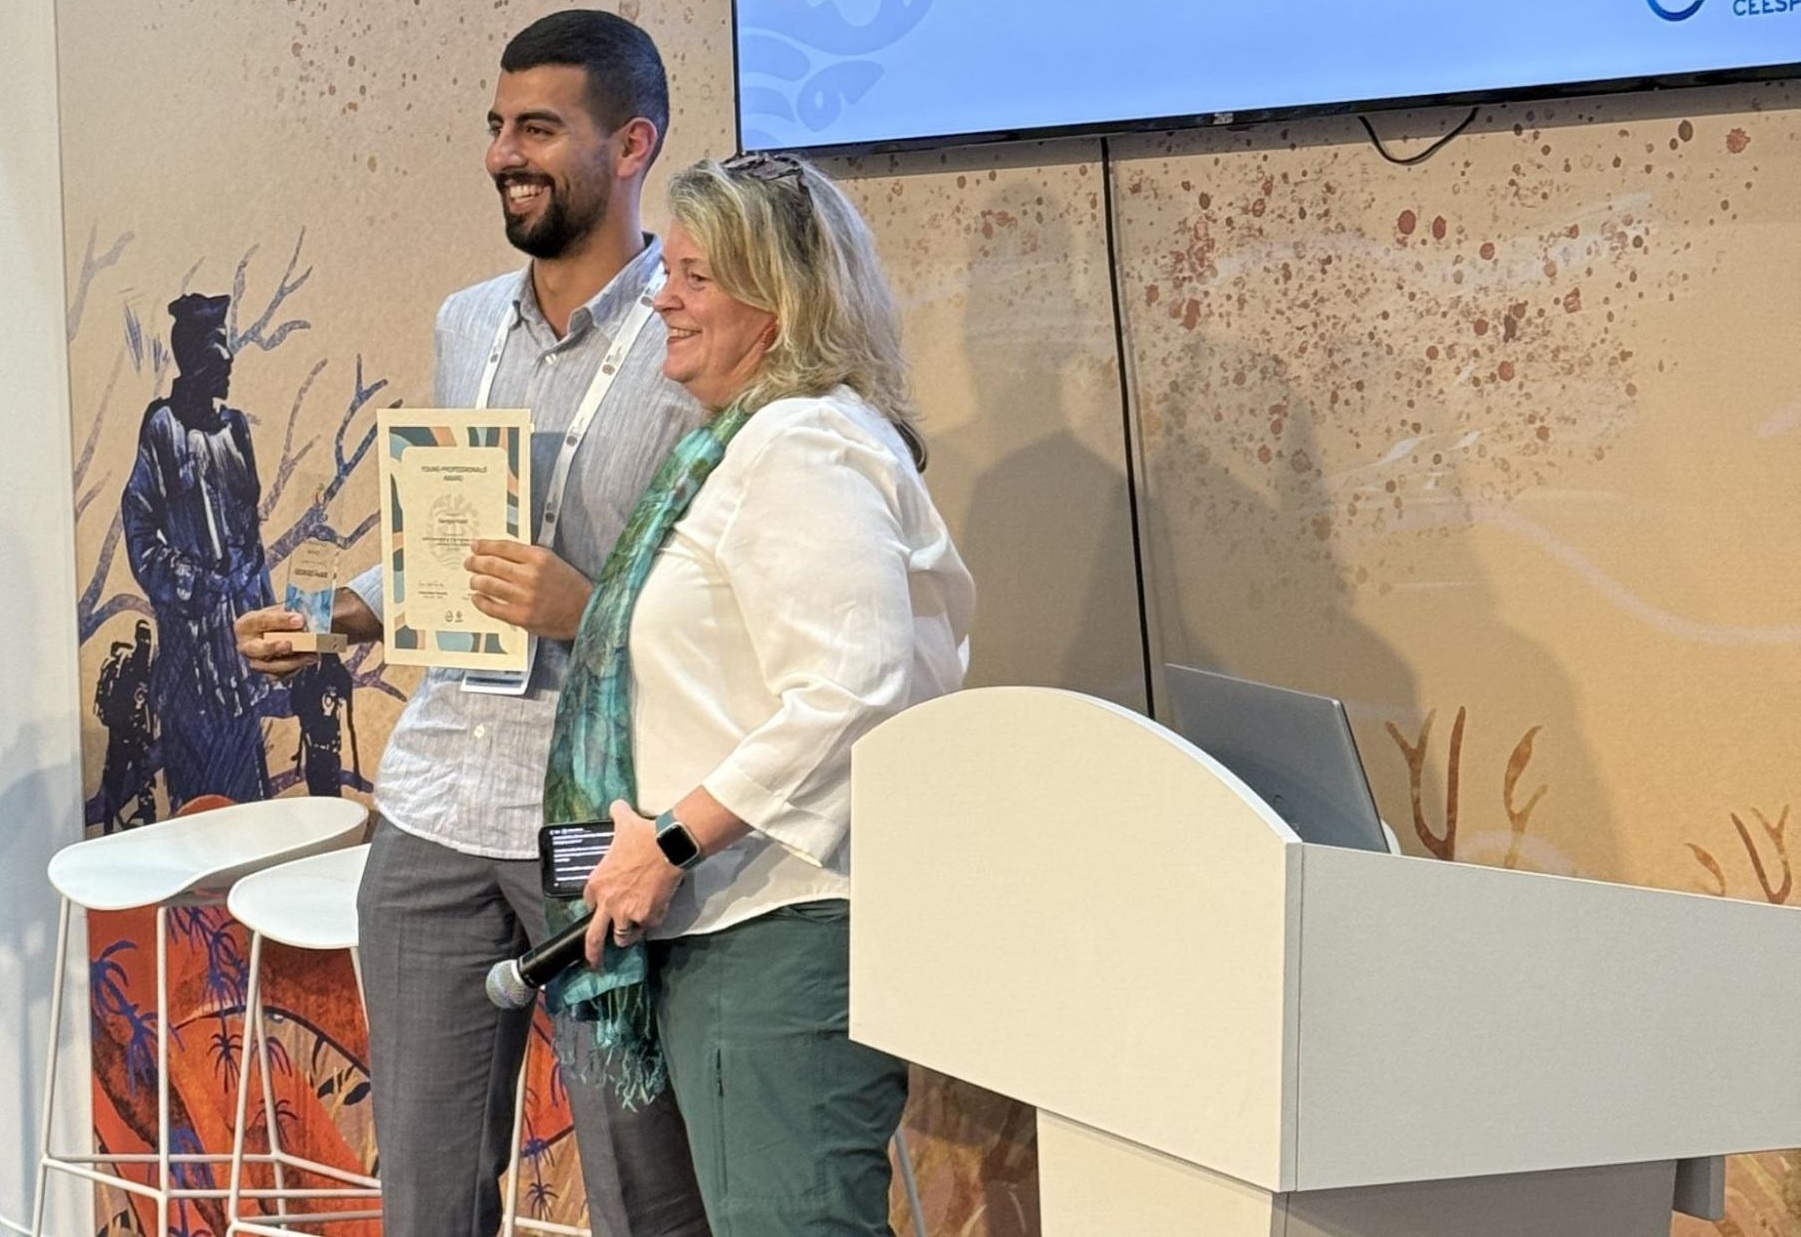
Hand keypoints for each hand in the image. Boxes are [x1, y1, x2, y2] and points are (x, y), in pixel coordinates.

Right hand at [235, 606, 316, 677]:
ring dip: (292, 661)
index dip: (281, 620)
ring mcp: (255, 662)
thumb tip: (304, 619)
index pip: (260, 621)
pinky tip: (309, 660)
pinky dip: (295, 668)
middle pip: (258, 649)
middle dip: (274, 647)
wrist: (282, 632)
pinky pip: (281, 675)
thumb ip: (291, 613)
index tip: (300, 620)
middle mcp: (246, 646)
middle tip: (290, 644)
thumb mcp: (283, 610)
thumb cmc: (281, 618)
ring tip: (312, 655)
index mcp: (245, 625)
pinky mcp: (268, 673)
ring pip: (271, 666)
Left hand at [466, 540, 592, 640]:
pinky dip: (481, 601)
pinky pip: (492, 607)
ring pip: (488, 585)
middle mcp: (530, 575)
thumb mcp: (555, 562)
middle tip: (469, 563)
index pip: (504, 547)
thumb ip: (530, 558)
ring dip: (476, 581)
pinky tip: (477, 598)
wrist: (587, 612)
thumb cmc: (572, 588)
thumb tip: (502, 555)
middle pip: (492, 565)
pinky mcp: (521, 616)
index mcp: (539, 558)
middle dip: (476, 563)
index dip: (485, 546)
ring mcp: (524, 597)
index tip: (475, 546)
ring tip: (473, 580)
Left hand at [582, 800, 682, 967]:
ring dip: (629, 934)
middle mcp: (608, 903)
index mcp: (597, 883)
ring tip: (636, 929)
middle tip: (594, 963)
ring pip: (623, 936)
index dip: (599, 906)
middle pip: (595, 936)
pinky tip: (658, 911)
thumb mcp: (624, 823)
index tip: (605, 907)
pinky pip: (648, 928)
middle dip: (593, 953)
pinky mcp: (647, 918)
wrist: (667, 846)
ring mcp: (627, 913)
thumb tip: (616, 804)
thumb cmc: (644, 834)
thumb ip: (617, 815)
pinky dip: (653, 922)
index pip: (590, 904)